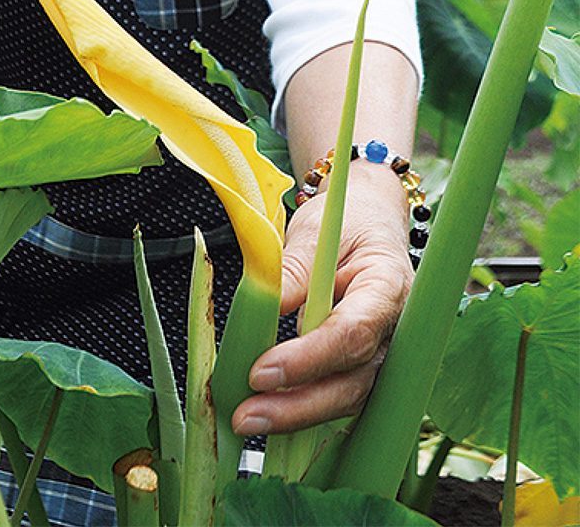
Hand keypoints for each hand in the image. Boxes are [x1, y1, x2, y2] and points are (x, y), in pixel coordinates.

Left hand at [232, 169, 412, 434]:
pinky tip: (266, 413)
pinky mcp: (364, 367)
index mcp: (389, 287)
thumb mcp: (317, 231)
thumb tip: (262, 305)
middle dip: (298, 406)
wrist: (370, 221)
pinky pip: (336, 396)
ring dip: (296, 415)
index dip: (307, 358)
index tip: (260, 371)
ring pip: (345, 399)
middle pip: (351, 382)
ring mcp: (383, 355)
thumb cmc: (347, 221)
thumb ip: (292, 270)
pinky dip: (302, 407)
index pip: (352, 333)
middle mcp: (394, 331)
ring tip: (246, 419)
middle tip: (246, 415)